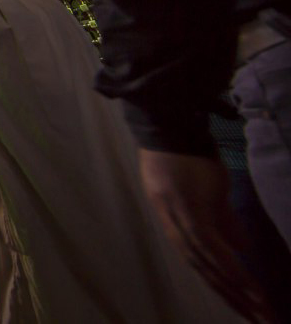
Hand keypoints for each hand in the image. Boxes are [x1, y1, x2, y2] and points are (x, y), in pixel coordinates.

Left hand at [138, 149, 273, 321]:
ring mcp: (179, 220)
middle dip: (234, 300)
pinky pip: (208, 245)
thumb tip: (241, 247)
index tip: (250, 311)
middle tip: (262, 321)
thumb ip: (224, 222)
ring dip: (236, 289)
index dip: (227, 291)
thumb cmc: (189, 159)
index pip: (204, 267)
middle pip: (206, 273)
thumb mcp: (210, 195)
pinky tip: (246, 282)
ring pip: (208, 265)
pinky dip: (227, 265)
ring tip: (260, 309)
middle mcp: (175, 228)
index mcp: (178, 227)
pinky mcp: (187, 209)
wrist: (171, 129)